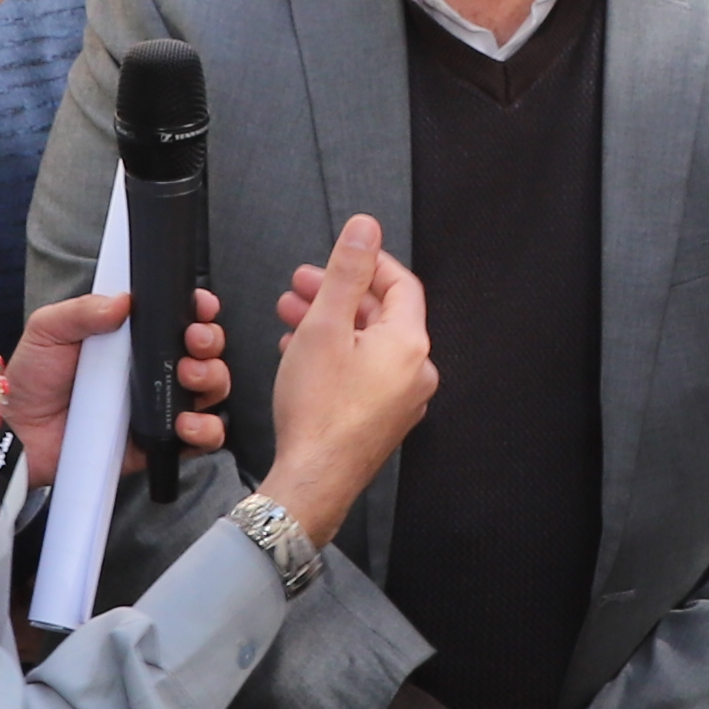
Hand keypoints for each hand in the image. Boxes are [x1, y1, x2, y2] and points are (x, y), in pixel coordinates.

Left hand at [3, 282, 226, 500]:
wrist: (18, 433)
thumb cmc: (33, 378)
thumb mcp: (49, 330)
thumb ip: (83, 310)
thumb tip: (124, 300)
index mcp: (133, 338)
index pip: (179, 318)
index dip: (199, 310)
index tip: (201, 305)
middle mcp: (153, 369)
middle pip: (205, 352)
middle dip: (210, 341)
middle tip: (193, 342)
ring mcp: (159, 407)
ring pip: (211, 390)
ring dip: (213, 380)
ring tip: (188, 378)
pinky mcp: (158, 443)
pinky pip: (200, 439)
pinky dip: (206, 430)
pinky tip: (186, 423)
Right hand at [256, 218, 436, 541]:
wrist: (312, 479)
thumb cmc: (316, 411)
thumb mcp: (325, 325)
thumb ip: (346, 272)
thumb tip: (365, 229)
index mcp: (409, 343)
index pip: (400, 284)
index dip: (367, 264)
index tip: (339, 256)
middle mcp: (415, 372)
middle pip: (381, 315)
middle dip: (339, 294)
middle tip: (301, 285)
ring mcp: (402, 400)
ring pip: (369, 345)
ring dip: (333, 325)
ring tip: (292, 316)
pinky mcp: (383, 420)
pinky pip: (366, 374)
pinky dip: (338, 355)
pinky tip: (303, 355)